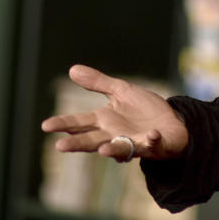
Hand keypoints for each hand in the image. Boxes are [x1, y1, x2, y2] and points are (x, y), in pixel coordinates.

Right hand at [41, 64, 188, 161]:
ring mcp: (134, 142)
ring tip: (102, 150)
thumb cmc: (144, 110)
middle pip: (93, 140)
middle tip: (60, 146)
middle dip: (78, 143)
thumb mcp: (121, 91)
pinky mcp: (154, 145)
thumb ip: (98, 83)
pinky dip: (152, 140)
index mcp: (105, 121)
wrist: (172, 122)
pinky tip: (152, 135)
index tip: (46, 125)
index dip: (64, 123)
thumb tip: (72, 69)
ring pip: (120, 148)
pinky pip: (152, 144)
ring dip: (113, 149)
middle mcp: (115, 135)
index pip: (80, 123)